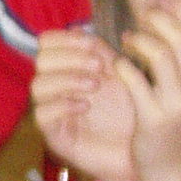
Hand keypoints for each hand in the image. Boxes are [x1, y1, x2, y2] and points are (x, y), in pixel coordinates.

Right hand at [32, 27, 140, 180]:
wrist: (142, 149)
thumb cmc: (133, 111)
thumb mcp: (122, 76)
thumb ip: (101, 54)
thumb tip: (78, 30)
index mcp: (70, 68)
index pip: (48, 44)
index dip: (65, 39)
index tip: (92, 44)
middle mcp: (58, 87)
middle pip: (41, 60)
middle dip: (70, 58)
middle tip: (99, 66)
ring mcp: (53, 111)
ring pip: (38, 85)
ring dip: (68, 79)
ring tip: (96, 85)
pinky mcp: (54, 135)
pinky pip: (42, 114)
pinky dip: (63, 105)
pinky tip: (86, 106)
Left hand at [116, 5, 180, 180]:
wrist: (175, 172)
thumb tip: (171, 21)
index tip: (162, 4)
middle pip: (180, 37)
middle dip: (156, 20)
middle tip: (140, 19)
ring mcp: (178, 105)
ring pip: (159, 54)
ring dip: (138, 39)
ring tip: (127, 39)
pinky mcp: (153, 119)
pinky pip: (135, 80)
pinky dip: (122, 66)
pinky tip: (117, 64)